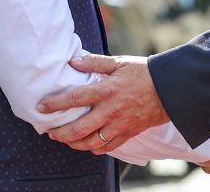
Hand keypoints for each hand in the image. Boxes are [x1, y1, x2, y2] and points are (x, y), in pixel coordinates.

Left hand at [38, 54, 168, 152]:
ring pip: (90, 143)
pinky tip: (86, 144)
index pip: (75, 98)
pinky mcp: (127, 134)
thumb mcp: (119, 62)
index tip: (41, 107)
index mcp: (107, 90)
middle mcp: (110, 111)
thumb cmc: (143, 73)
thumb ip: (95, 62)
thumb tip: (72, 61)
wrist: (169, 90)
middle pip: (78, 128)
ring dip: (73, 143)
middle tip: (49, 131)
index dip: (55, 104)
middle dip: (60, 132)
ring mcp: (118, 125)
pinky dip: (93, 148)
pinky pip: (106, 148)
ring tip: (64, 139)